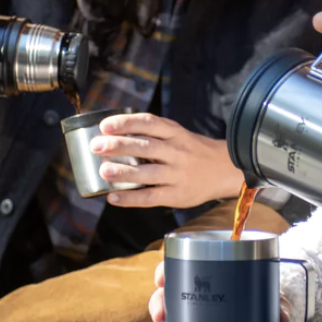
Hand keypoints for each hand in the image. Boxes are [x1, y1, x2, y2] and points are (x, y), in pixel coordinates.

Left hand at [93, 113, 244, 208]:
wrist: (225, 170)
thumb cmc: (193, 152)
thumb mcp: (178, 135)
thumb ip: (152, 134)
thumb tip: (112, 135)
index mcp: (175, 133)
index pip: (149, 123)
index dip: (126, 123)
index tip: (105, 125)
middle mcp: (177, 152)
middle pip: (146, 146)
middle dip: (119, 145)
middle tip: (97, 146)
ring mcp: (178, 174)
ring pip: (148, 173)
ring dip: (124, 172)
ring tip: (103, 171)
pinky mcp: (177, 195)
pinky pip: (151, 197)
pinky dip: (131, 198)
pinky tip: (113, 197)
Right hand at [150, 259, 288, 321]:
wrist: (271, 307)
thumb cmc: (265, 291)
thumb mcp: (271, 293)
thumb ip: (278, 304)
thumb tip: (283, 319)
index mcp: (211, 270)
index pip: (181, 264)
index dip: (166, 269)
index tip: (161, 278)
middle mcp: (199, 289)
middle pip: (169, 290)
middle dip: (158, 302)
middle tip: (160, 314)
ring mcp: (197, 309)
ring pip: (170, 314)